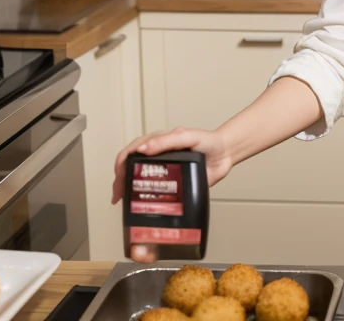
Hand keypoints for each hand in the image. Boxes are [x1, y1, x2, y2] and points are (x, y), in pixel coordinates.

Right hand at [111, 127, 231, 262]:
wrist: (226, 154)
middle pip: (131, 167)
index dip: (121, 164)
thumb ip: (167, 140)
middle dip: (120, 180)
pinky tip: (141, 206)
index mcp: (158, 142)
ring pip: (140, 179)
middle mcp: (158, 157)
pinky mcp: (173, 184)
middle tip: (118, 195)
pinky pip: (155, 191)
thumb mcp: (187, 136)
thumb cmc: (208, 141)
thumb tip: (143, 148)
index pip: (132, 151)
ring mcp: (164, 171)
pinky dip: (145, 199)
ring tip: (123, 202)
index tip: (118, 178)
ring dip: (128, 189)